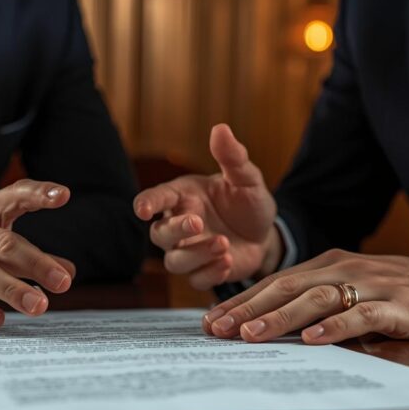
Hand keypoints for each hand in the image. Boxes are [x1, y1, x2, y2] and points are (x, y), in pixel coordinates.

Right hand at [134, 124, 279, 289]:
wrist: (265, 233)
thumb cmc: (247, 202)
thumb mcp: (247, 178)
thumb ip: (233, 158)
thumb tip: (221, 129)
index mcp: (183, 197)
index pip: (155, 199)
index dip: (146, 204)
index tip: (143, 210)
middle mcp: (179, 224)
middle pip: (160, 235)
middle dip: (176, 230)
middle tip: (199, 222)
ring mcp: (190, 251)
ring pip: (175, 262)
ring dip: (196, 255)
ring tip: (224, 245)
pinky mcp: (203, 272)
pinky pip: (195, 280)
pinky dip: (210, 273)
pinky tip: (229, 262)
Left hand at [201, 249, 408, 342]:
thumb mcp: (362, 290)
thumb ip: (326, 302)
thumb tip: (281, 327)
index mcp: (333, 263)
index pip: (278, 282)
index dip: (242, 301)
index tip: (210, 321)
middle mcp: (346, 268)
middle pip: (287, 287)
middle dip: (247, 309)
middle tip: (215, 330)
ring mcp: (372, 286)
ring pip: (316, 299)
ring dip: (279, 317)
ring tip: (250, 335)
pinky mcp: (398, 306)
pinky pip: (361, 316)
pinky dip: (334, 328)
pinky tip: (311, 341)